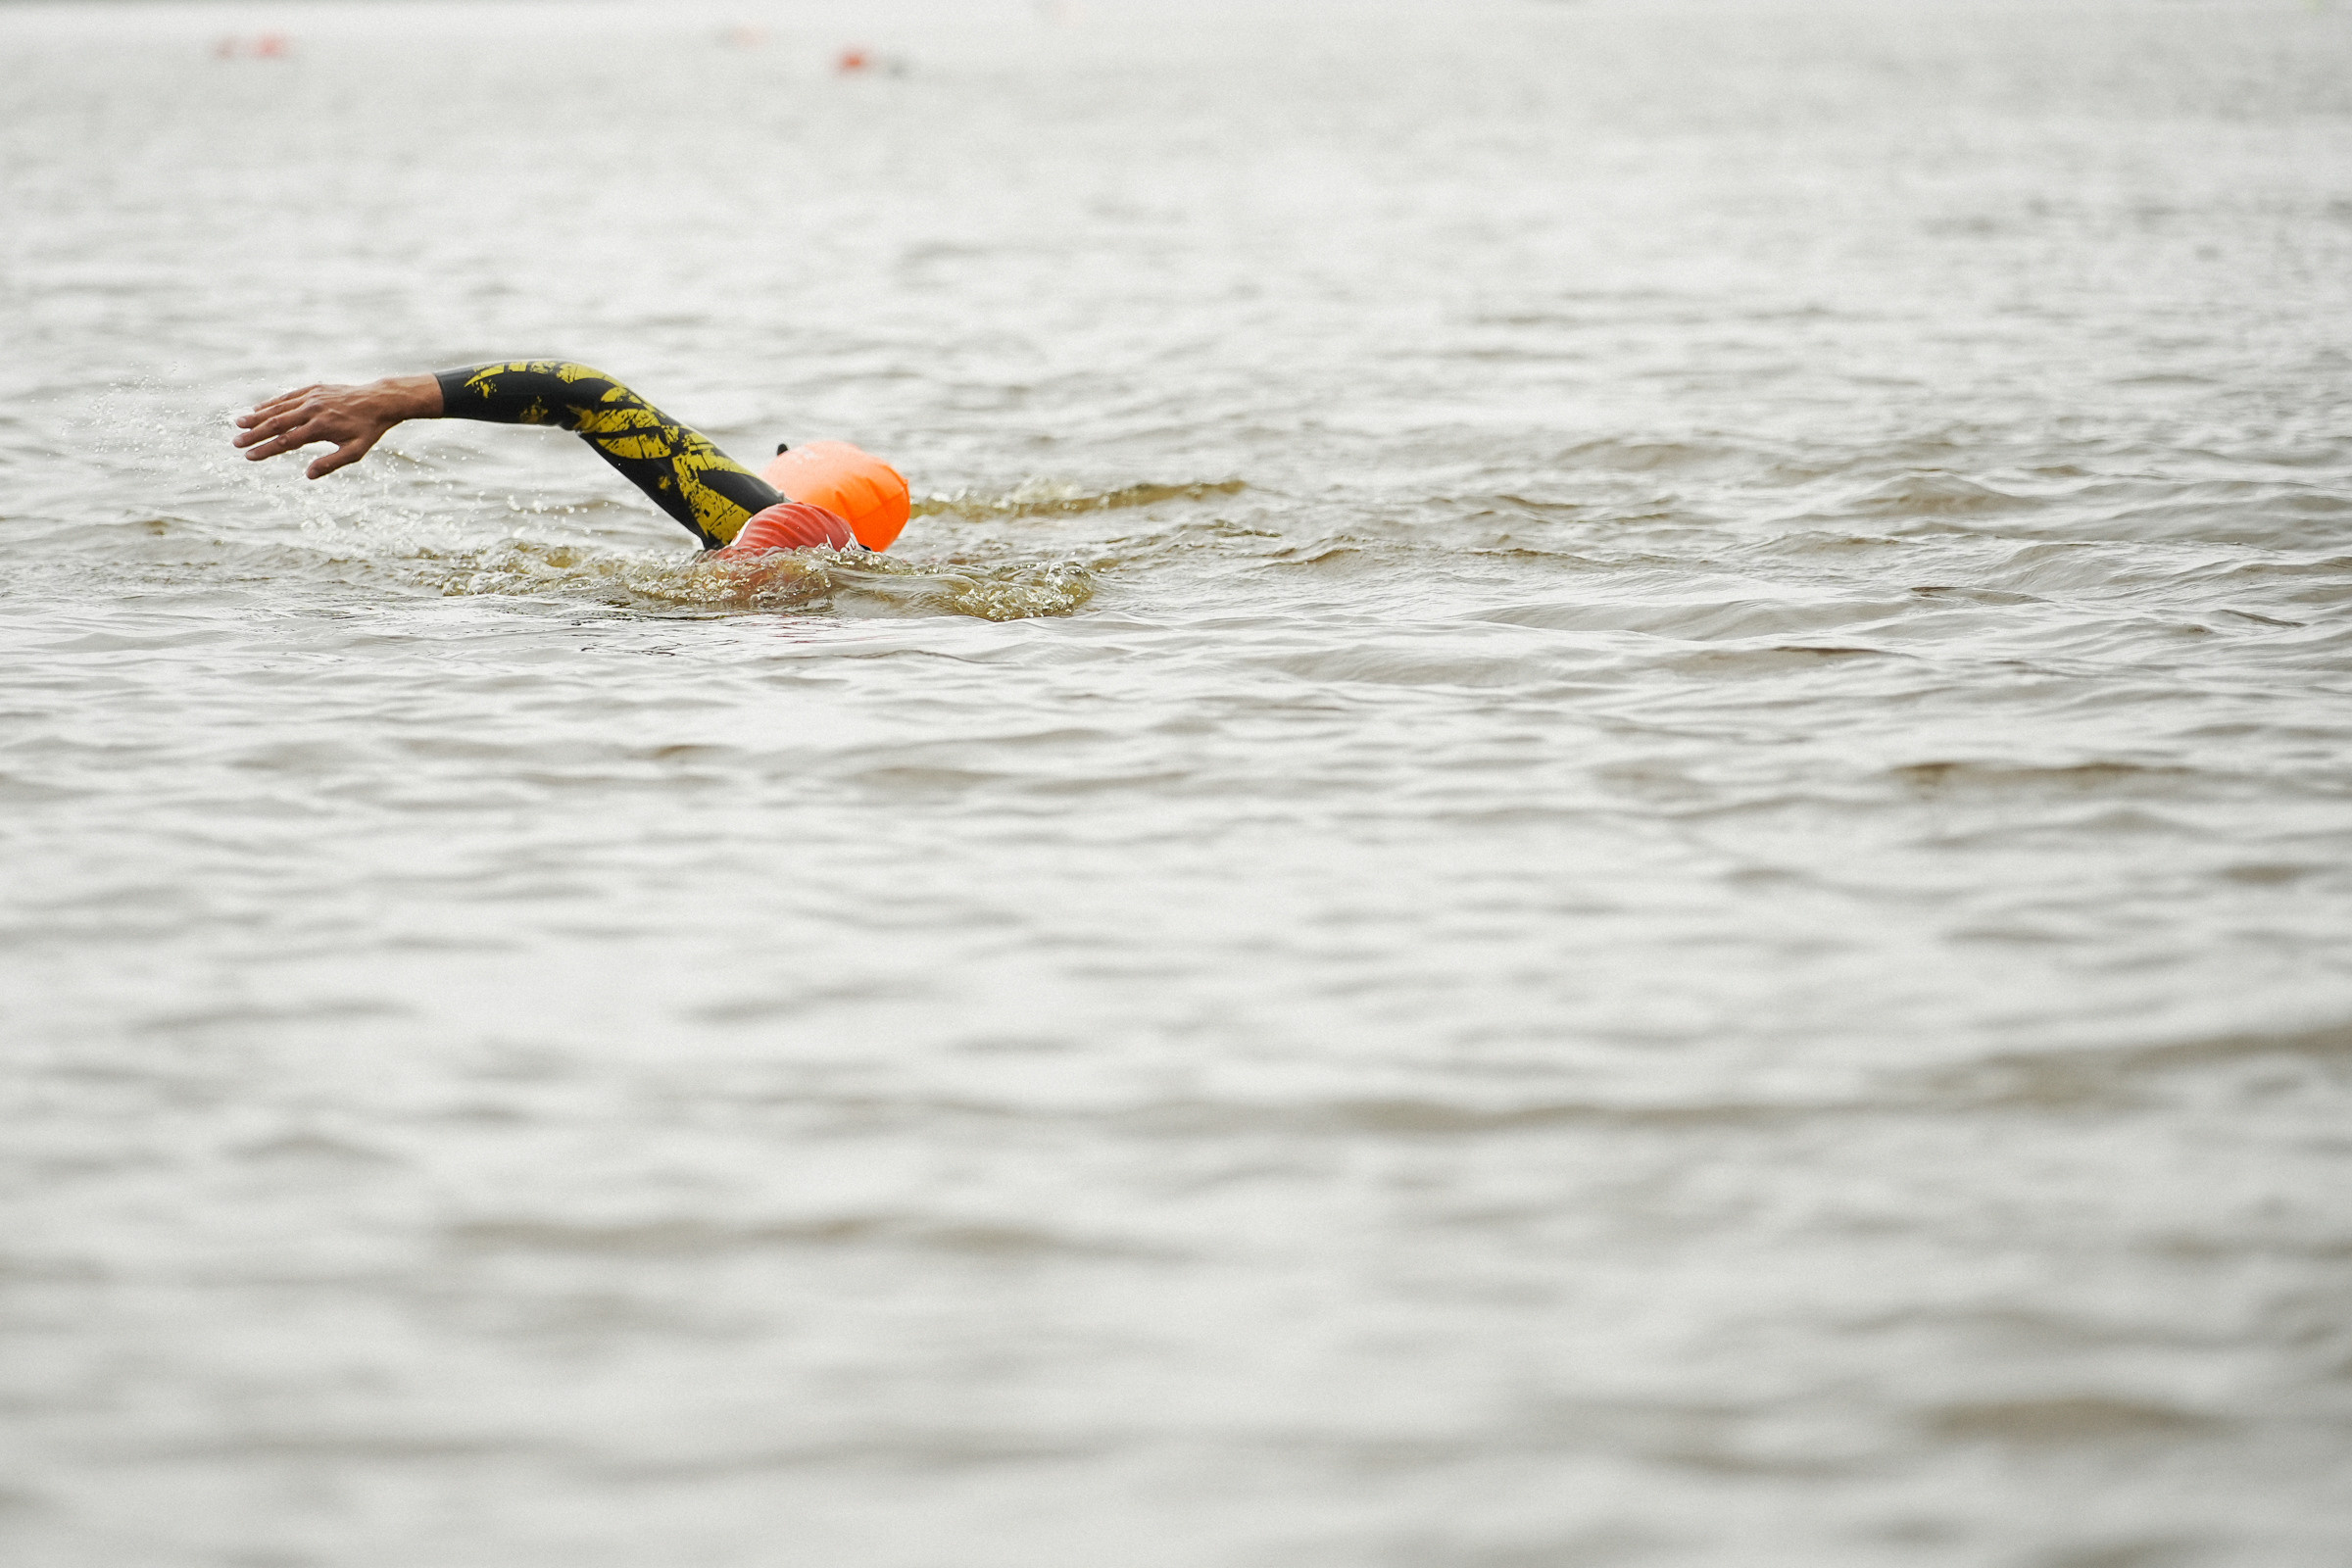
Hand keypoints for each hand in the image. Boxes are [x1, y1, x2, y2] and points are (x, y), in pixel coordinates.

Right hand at [233, 374, 441, 478]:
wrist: (380, 400)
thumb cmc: (368, 430)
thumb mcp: (355, 451)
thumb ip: (331, 463)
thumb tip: (308, 475)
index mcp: (321, 427)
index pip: (287, 441)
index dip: (266, 449)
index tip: (249, 456)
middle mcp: (313, 410)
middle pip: (277, 423)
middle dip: (254, 434)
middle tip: (235, 443)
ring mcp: (312, 397)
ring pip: (279, 407)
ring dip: (257, 416)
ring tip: (238, 424)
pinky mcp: (313, 389)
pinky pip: (288, 396)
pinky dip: (271, 403)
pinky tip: (257, 409)